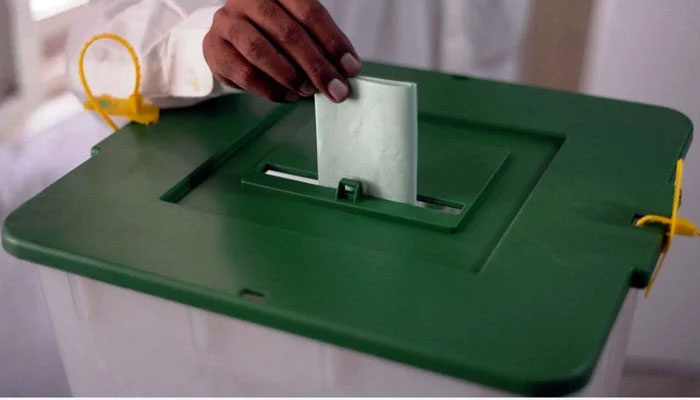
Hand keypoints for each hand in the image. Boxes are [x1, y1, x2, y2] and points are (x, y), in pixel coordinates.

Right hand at [203, 0, 361, 102]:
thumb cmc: (271, 35)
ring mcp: (227, 22)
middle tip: (337, 90)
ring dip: (291, 76)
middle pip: (288, 32)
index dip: (333, 41)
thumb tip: (346, 70)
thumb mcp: (297, 30)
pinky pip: (245, 73)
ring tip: (309, 91)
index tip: (351, 68)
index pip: (310, 12)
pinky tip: (289, 96)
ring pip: (261, 51)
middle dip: (317, 65)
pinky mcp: (213, 48)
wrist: (229, 41)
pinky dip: (272, 89)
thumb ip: (320, 44)